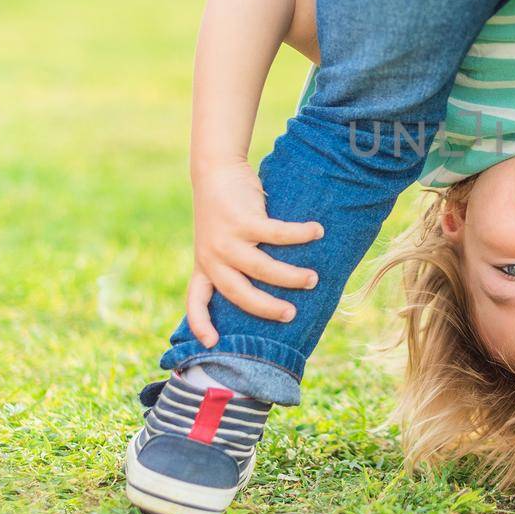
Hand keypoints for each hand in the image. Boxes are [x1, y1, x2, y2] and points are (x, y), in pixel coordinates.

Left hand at [188, 159, 322, 344]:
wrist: (215, 171)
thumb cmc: (223, 209)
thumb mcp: (218, 241)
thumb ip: (233, 262)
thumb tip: (269, 286)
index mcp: (205, 265)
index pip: (196, 300)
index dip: (201, 323)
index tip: (212, 343)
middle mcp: (214, 257)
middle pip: (240, 293)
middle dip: (267, 308)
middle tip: (291, 314)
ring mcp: (227, 240)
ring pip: (263, 268)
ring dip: (291, 276)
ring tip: (313, 279)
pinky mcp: (243, 220)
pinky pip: (277, 234)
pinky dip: (301, 234)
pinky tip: (318, 231)